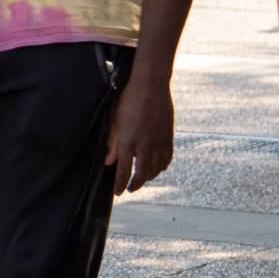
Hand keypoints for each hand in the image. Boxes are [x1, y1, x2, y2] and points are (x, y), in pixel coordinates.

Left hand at [104, 79, 175, 194]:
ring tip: (142, 178)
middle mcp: (144, 144)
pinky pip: (167, 158)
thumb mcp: (114, 120)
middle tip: (130, 189)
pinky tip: (158, 168)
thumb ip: (112, 143)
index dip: (120, 184)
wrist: (151, 84)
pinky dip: (162, 167)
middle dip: (135, 185)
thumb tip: (109, 162)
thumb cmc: (128, 100)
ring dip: (149, 177)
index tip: (118, 193)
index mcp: (128, 140)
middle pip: (142, 174)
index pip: (123, 170)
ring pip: (156, 169)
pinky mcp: (169, 136)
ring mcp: (158, 141)